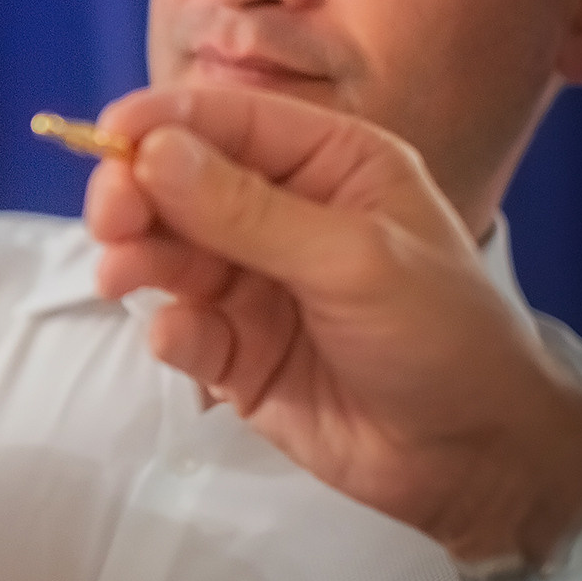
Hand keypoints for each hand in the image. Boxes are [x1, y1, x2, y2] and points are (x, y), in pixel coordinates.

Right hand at [82, 85, 581, 564]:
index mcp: (328, 162)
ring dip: (138, 260)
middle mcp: (283, 212)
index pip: (227, 120)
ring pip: (167, 253)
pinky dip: (171, 331)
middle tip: (108, 222)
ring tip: (122, 278)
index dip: (161, 123)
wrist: (477, 460)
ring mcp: (254, 283)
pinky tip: (183, 342)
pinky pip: (180, 326)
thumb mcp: (351, 261)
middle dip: (135, 196)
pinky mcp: (235, 352)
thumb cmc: (442, 336)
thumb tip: (152, 153)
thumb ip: (246, 209)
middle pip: (180, 184)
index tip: (104, 141)